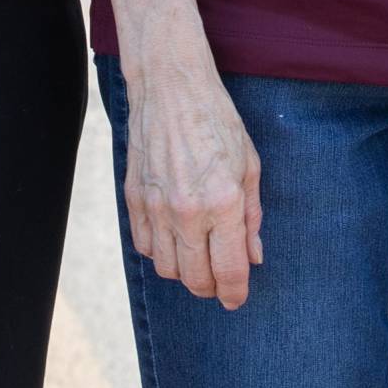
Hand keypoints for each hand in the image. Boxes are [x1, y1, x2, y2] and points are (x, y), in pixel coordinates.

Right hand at [120, 46, 262, 308]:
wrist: (170, 87)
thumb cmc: (217, 120)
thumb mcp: (249, 164)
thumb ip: (252, 216)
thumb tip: (254, 256)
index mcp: (223, 202)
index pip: (228, 270)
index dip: (234, 294)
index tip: (236, 300)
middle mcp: (187, 211)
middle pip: (195, 279)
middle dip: (211, 288)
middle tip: (219, 280)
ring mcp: (156, 207)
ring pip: (166, 269)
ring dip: (184, 272)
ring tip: (197, 256)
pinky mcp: (133, 199)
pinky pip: (144, 246)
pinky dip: (159, 251)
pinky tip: (174, 236)